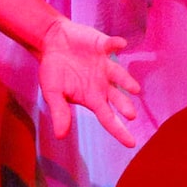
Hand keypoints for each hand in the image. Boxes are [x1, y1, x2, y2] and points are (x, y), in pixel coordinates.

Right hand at [35, 17, 142, 146]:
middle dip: (124, 106)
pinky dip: (115, 45)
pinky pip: (111, 45)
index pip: (108, 118)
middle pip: (117, 98)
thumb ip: (59, 111)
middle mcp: (103, 83)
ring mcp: (105, 65)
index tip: (131, 144)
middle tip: (131, 115)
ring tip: (134, 89)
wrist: (52, 42)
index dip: (119, 131)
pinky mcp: (103, 46)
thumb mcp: (52, 93)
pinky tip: (120, 44)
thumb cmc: (53, 69)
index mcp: (92, 97)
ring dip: (126, 81)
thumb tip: (60, 136)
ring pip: (119, 74)